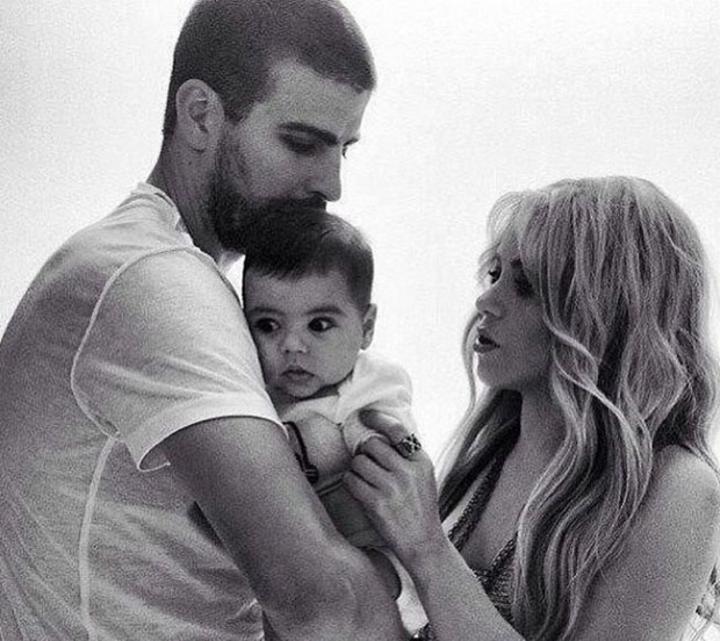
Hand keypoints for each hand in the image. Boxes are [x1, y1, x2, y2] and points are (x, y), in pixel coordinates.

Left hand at [343, 410, 444, 568]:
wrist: (423, 542)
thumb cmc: (420, 508)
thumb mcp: (424, 477)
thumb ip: (407, 457)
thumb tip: (379, 434)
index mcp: (421, 462)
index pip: (397, 431)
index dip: (377, 419)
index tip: (364, 415)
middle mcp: (407, 471)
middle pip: (372, 444)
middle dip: (364, 451)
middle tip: (366, 461)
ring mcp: (392, 487)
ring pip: (359, 462)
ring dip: (356, 469)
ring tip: (365, 479)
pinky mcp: (377, 503)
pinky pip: (351, 481)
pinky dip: (351, 483)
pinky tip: (358, 489)